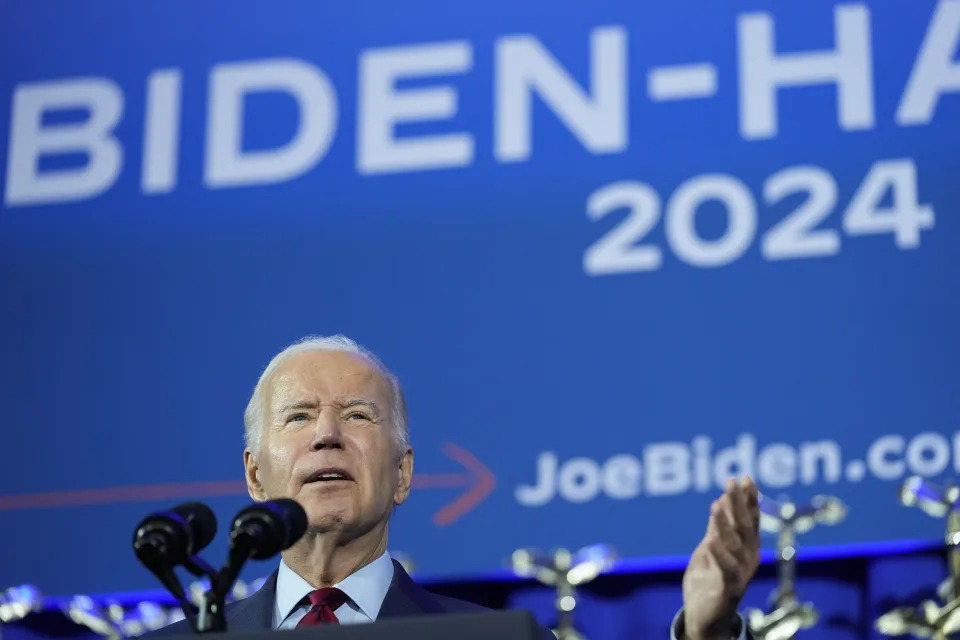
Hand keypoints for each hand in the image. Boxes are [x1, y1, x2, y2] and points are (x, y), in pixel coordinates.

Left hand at [681, 476, 759, 639]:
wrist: (706, 617)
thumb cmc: (710, 579)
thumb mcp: (712, 548)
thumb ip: (718, 527)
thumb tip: (722, 498)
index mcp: (747, 548)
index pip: (750, 519)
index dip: (749, 499)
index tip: (746, 478)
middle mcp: (748, 559)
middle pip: (744, 527)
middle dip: (739, 504)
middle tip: (733, 481)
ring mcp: (739, 574)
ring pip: (733, 545)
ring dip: (725, 525)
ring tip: (716, 505)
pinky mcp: (727, 589)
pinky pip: (724, 569)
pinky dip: (718, 555)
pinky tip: (710, 541)